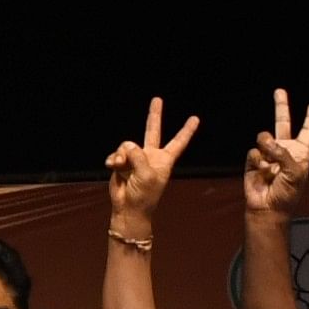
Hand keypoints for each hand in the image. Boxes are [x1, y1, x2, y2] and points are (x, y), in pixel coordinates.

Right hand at [103, 98, 200, 226]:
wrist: (128, 208)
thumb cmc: (144, 195)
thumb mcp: (147, 175)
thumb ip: (139, 156)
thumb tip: (128, 145)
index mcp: (164, 160)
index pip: (179, 142)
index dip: (187, 131)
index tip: (195, 118)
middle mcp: (150, 156)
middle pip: (153, 131)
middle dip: (154, 115)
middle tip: (157, 100)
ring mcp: (135, 159)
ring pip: (127, 145)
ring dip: (121, 155)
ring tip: (120, 166)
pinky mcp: (121, 164)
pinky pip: (115, 154)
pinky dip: (113, 160)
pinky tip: (112, 166)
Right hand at [242, 90, 308, 219]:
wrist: (268, 208)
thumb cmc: (288, 193)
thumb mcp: (295, 172)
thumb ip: (283, 153)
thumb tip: (266, 142)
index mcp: (300, 152)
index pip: (307, 132)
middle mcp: (284, 150)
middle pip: (283, 123)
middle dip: (281, 106)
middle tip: (279, 91)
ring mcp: (268, 154)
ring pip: (264, 137)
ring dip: (266, 147)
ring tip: (270, 165)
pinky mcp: (253, 161)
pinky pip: (254, 152)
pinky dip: (258, 162)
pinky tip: (262, 173)